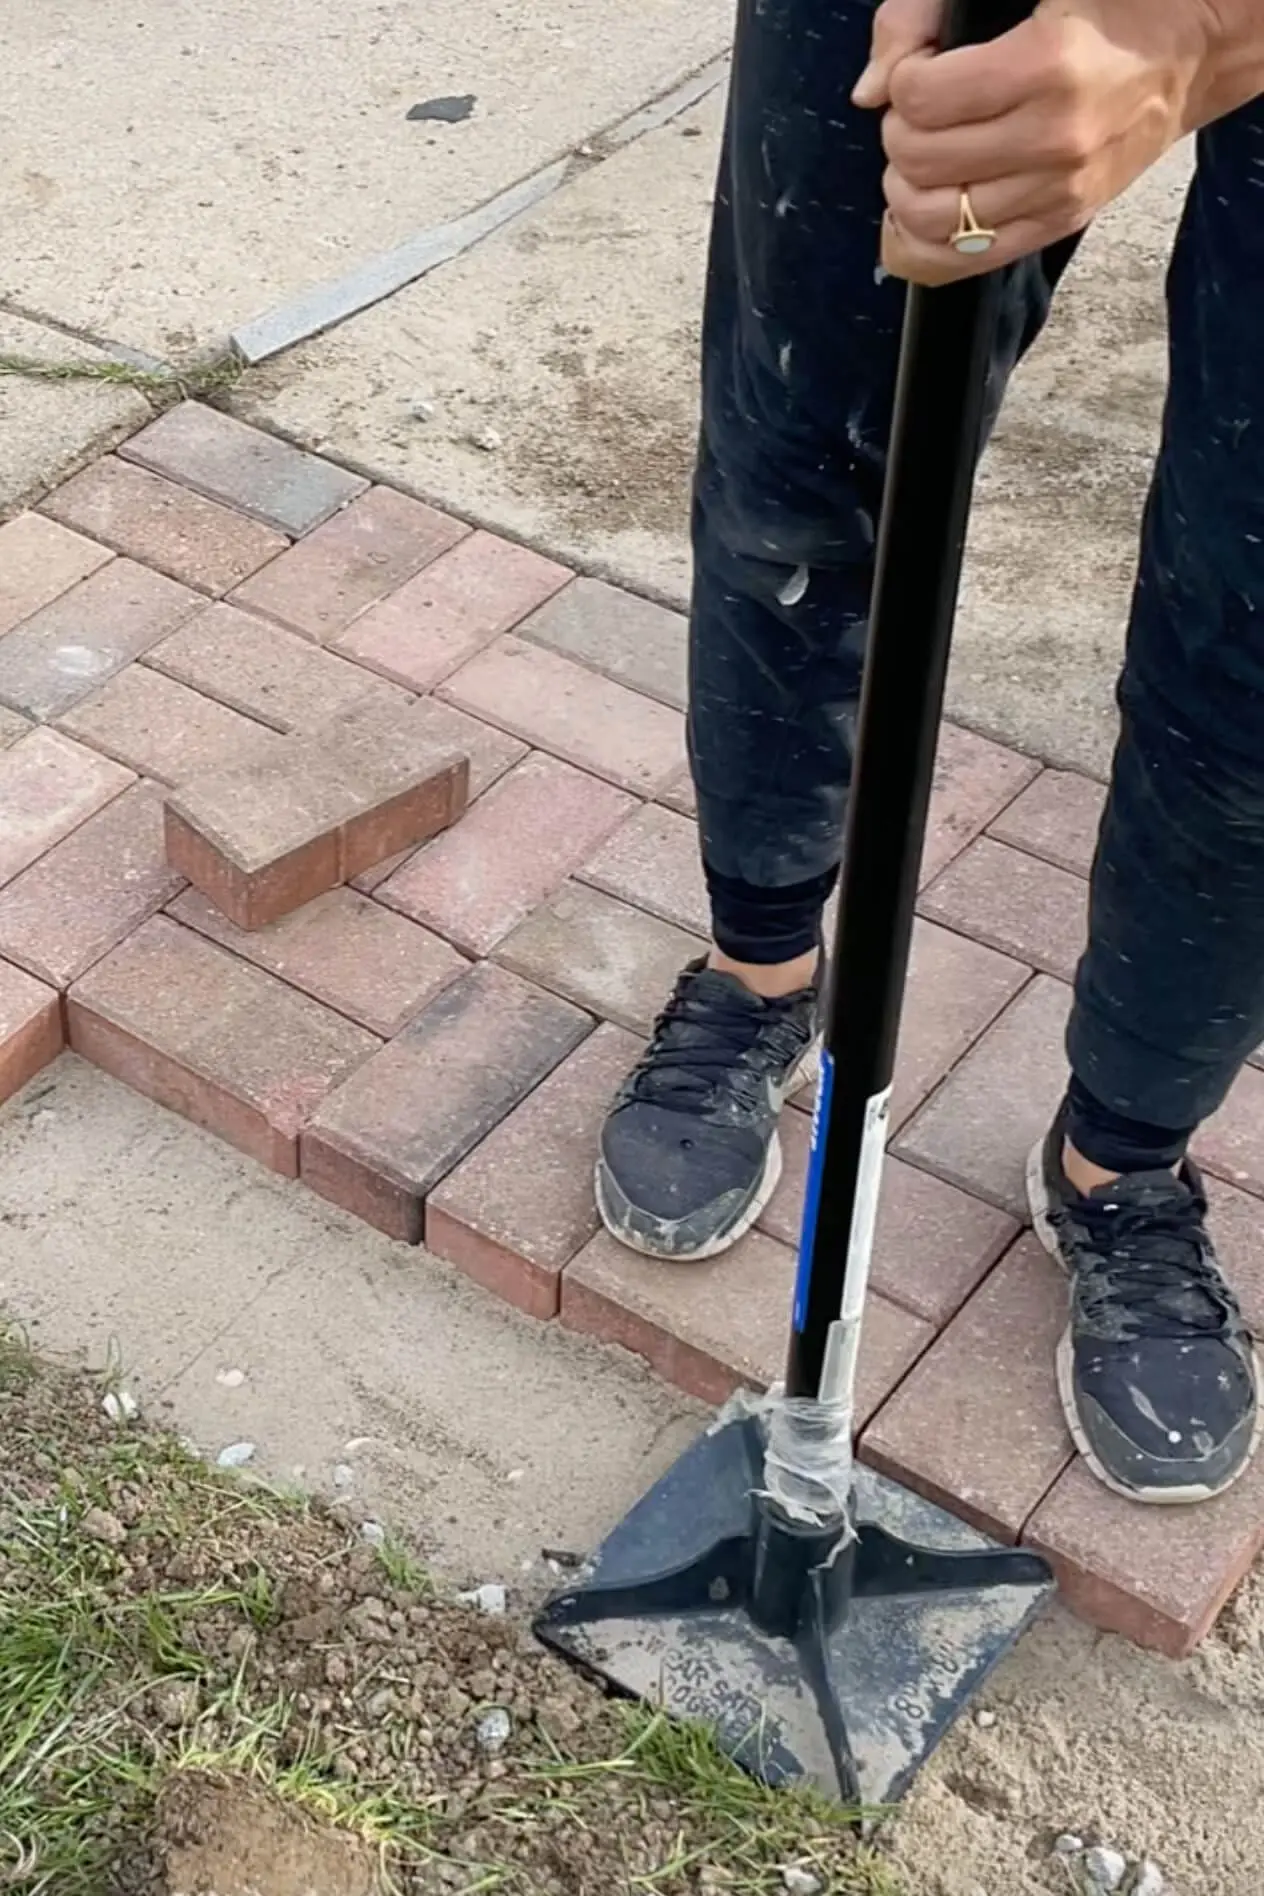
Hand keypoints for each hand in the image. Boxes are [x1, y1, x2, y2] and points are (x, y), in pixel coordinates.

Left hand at [852, 0, 1214, 284]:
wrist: (1187, 49)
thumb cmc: (1100, 6)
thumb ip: (924, 12)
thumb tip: (871, 91)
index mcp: (1047, 67)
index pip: (920, 99)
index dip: (903, 80)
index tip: (923, 67)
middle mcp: (1055, 140)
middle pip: (918, 160)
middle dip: (900, 131)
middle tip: (923, 110)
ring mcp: (1058, 193)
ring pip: (929, 218)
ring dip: (905, 185)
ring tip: (927, 154)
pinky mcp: (1057, 226)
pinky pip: (960, 263)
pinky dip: (919, 243)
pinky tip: (924, 205)